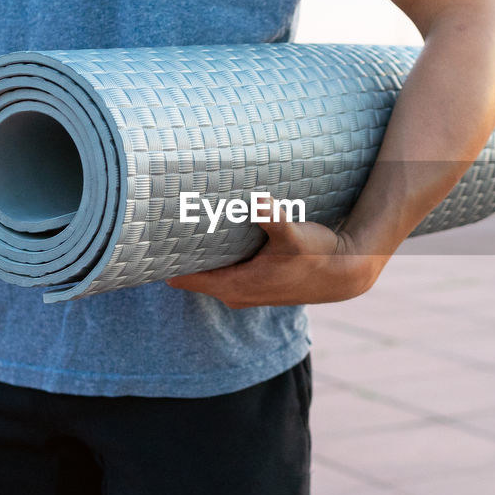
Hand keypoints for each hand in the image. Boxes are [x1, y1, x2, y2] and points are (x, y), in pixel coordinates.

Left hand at [166, 218, 383, 307]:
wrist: (344, 272)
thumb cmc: (317, 255)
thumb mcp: (293, 235)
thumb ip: (271, 217)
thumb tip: (256, 199)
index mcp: (234, 286)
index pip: (181, 278)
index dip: (164, 260)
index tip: (150, 237)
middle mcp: (235, 295)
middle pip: (190, 275)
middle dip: (178, 254)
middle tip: (161, 222)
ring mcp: (245, 293)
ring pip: (208, 274)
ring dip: (198, 256)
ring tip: (183, 226)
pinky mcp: (256, 286)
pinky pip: (223, 272)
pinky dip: (216, 258)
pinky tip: (215, 237)